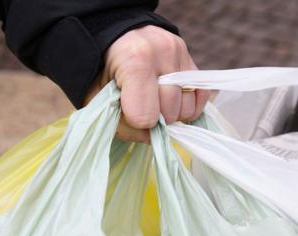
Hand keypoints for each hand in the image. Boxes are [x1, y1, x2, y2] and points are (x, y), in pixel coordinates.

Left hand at [84, 25, 209, 142]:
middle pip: (169, 113)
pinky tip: (172, 102)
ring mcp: (181, 55)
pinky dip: (188, 106)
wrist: (115, 37)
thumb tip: (153, 137)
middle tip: (139, 107)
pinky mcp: (192, 60)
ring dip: (172, 114)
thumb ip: (122, 123)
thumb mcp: (97, 96)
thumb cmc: (102, 69)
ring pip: (187, 108)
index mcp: (135, 59)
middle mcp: (164, 53)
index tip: (125, 111)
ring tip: (154, 103)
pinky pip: (201, 96)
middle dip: (154, 119)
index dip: (134, 122)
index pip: (146, 116)